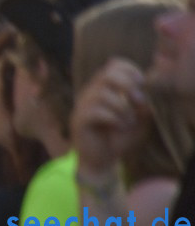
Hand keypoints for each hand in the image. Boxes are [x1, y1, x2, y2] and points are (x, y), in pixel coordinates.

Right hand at [71, 58, 147, 176]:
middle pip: (106, 74)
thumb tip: (145, 98)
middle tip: (138, 101)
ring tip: (129, 121)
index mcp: (104, 88)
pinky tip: (119, 127)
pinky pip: (96, 112)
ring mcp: (82, 106)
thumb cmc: (118, 139)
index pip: (112, 65)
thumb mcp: (138, 123)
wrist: (101, 161)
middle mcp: (91, 93)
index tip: (142, 83)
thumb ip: (143, 109)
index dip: (129, 69)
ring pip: (102, 94)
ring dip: (122, 107)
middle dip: (127, 84)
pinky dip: (113, 118)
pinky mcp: (79, 120)